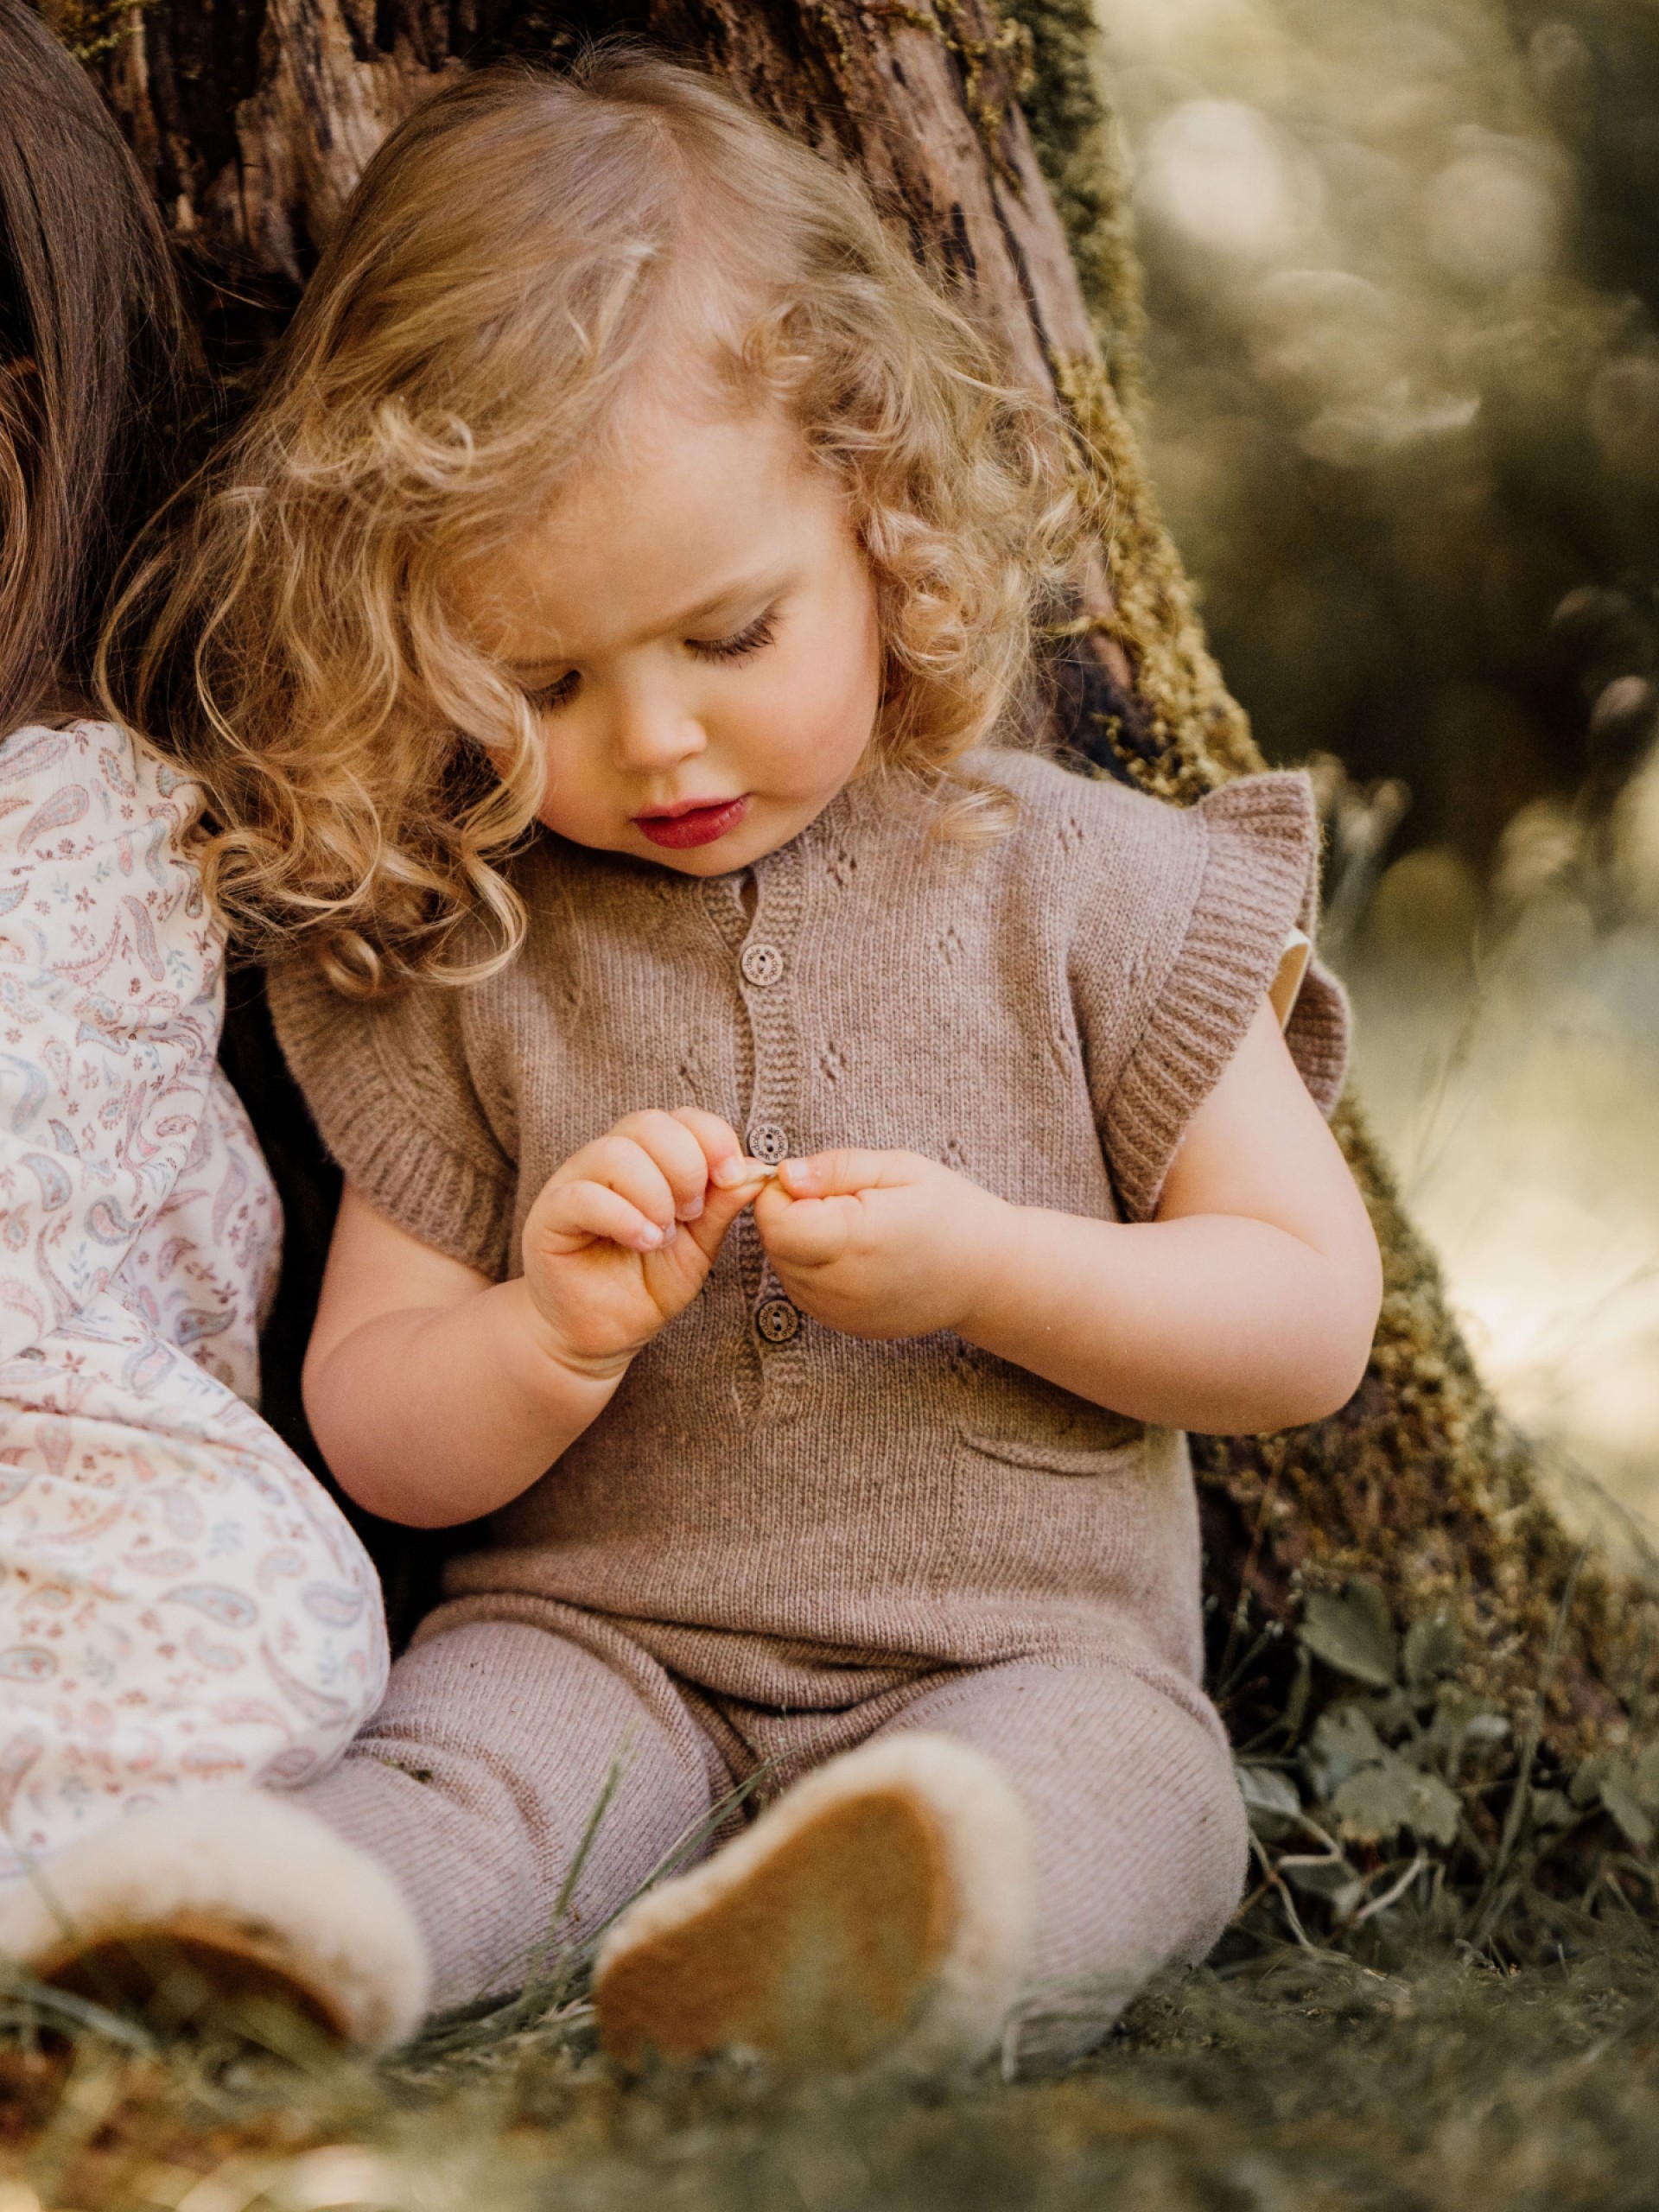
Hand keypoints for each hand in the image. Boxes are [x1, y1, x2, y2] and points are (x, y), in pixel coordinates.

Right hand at [522, 1109, 767, 1374]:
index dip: (712, 1137)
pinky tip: (643, 1243)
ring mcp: (575, 1183)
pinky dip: (623, 1217)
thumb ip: (721, 1206)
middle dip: (686, 1164)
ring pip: (615, 1153)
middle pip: (647, 1124)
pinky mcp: (550, 1215)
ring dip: (654, 1194)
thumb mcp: (698, 1246)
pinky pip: (583, 1195)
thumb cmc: (646, 1285)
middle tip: (692, 1213)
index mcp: (648, 1159)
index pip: (680, 1118)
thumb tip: (756, 1169)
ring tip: (664, 1236)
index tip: (732, 1177)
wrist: (601, 1334)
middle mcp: (608, 1161)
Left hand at [754, 1149, 1013, 1338]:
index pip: (774, 1219)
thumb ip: (836, 1168)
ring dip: (801, 1241)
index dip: (782, 1192)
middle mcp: (841, 1284)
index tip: (817, 1181)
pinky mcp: (841, 1325)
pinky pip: (801, 1288)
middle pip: (774, 1242)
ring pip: (783, 1266)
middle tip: (843, 1201)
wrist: (988, 1275)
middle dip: (792, 1214)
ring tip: (853, 1228)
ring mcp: (839, 1312)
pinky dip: (814, 1266)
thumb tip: (785, 1173)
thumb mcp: (900, 1168)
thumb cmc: (949, 1211)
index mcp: (856, 1238)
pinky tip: (855, 1254)